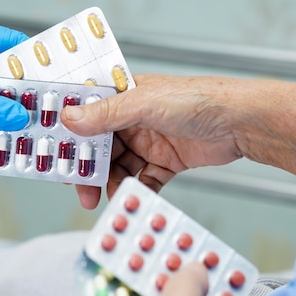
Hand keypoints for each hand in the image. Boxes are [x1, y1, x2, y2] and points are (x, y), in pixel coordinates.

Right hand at [63, 74, 248, 208]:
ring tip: (109, 198)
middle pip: (101, 148)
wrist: (239, 123)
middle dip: (90, 170)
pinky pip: (144, 180)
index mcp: (125, 97)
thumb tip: (69, 118)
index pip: (88, 116)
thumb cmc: (197, 100)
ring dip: (112, 184)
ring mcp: (149, 142)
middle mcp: (133, 119)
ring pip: (120, 168)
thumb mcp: (144, 105)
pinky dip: (138, 190)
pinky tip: (135, 198)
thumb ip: (106, 114)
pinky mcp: (166, 162)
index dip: (72, 136)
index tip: (56, 156)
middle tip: (81, 190)